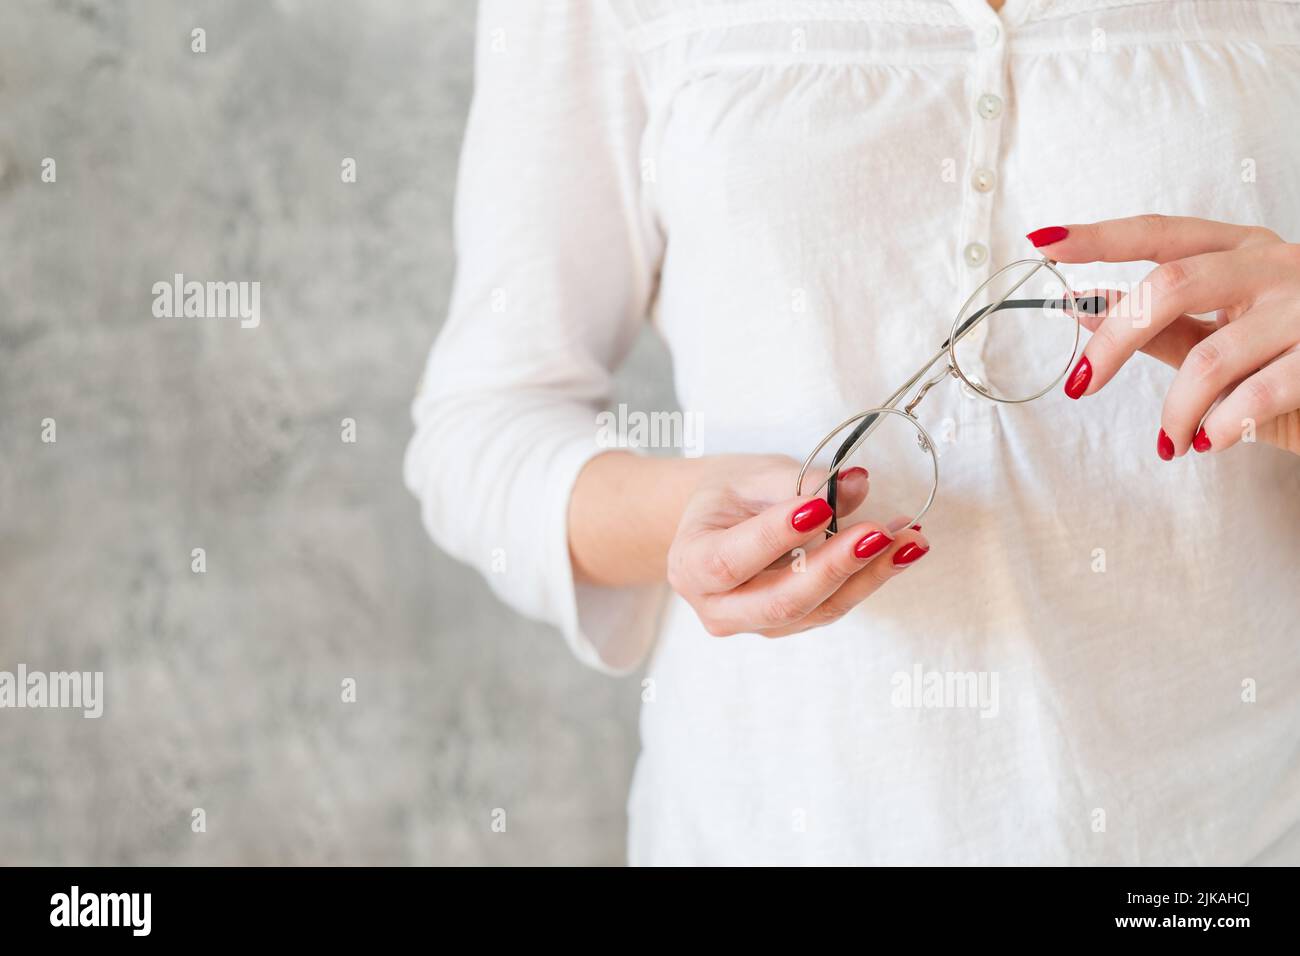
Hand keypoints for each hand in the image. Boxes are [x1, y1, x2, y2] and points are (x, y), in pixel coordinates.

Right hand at [666, 455, 929, 637]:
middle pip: (779, 601)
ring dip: (869, 576)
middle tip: (879, 532)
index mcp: (690, 563)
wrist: (718, 524)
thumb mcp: (756, 476)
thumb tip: (857, 484)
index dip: (776, 538)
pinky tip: (903, 550)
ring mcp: (752, 624)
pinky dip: (871, 580)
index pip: (732, 560)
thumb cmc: (731, 496)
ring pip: (815, 611)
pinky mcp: (787, 627)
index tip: (821, 507)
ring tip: (910, 540)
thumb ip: (803, 482)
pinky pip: (831, 610)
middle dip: (835, 567)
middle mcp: (716, 607)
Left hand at [1027, 215, 1299, 455]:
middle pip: (1171, 286)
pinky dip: (1219, 428)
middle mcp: (1277, 265)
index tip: (1042, 240)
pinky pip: (1255, 395)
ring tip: (1171, 441)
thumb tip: (1082, 305)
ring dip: (1174, 412)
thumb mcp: (1229, 332)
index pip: (1161, 233)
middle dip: (1112, 343)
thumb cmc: (1296, 359)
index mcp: (1245, 250)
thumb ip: (1165, 324)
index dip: (1100, 237)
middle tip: (1078, 386)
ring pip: (1208, 359)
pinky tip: (1209, 443)